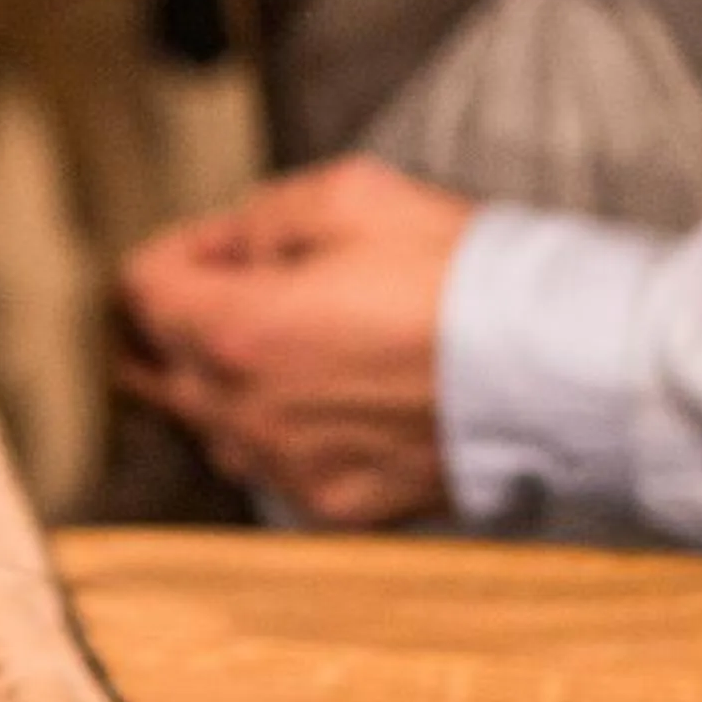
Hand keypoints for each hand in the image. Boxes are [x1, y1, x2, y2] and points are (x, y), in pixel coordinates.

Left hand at [114, 157, 475, 527]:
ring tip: (293, 344)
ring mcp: (287, 468)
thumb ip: (261, 217)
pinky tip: (332, 399)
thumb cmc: (462, 275)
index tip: (225, 244)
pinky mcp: (334, 505)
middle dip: (179, 320)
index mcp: (235, 330)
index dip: (177, 252)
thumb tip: (229, 248)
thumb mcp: (352, 195)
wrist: (561, 366)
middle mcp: (243, 412)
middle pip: (155, 366)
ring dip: (226, 382)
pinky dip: (283, 432)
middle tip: (236, 288)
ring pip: (210, 424)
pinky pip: (274, 467)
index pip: (140, 289)